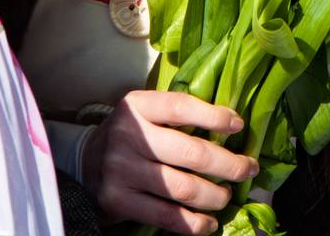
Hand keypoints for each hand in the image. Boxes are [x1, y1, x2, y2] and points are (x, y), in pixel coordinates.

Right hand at [82, 89, 259, 233]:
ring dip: (215, 196)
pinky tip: (209, 223)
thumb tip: (231, 127)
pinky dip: (194, 223)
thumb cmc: (129, 135)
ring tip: (226, 196)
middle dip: (228, 164)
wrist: (82, 162)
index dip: (213, 116)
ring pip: (183, 188)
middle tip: (247, 168)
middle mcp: (128, 136)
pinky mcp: (119, 201)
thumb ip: (177, 116)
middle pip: (191, 153)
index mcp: (137, 106)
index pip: (180, 107)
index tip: (238, 126)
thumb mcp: (144, 113)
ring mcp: (122, 170)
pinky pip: (166, 216)